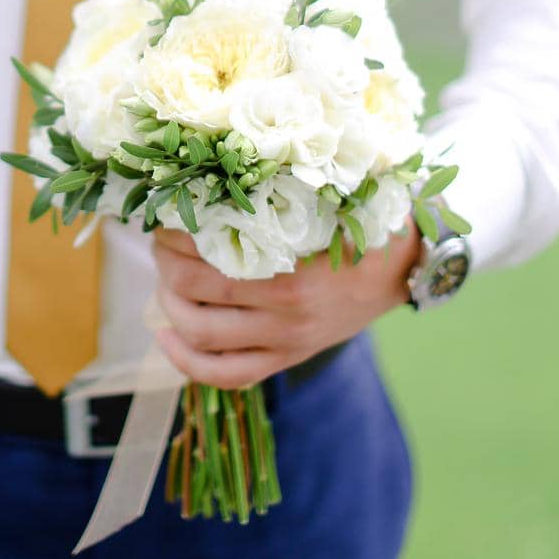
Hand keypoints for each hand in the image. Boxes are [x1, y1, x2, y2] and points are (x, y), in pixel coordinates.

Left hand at [151, 215, 423, 389]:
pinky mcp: (286, 359)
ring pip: (202, 334)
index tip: (166, 218)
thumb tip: (206, 184)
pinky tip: (166, 338)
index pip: (207, 256)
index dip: (174, 237)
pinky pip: (228, 374)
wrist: (399, 269)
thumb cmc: (352, 226)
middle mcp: (285, 310)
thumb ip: (268, 202)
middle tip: (160, 244)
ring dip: (168, 306)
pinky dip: (187, 362)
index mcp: (291, 267)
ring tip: (162, 281)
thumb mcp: (317, 207)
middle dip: (164, 265)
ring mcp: (285, 341)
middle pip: (194, 292)